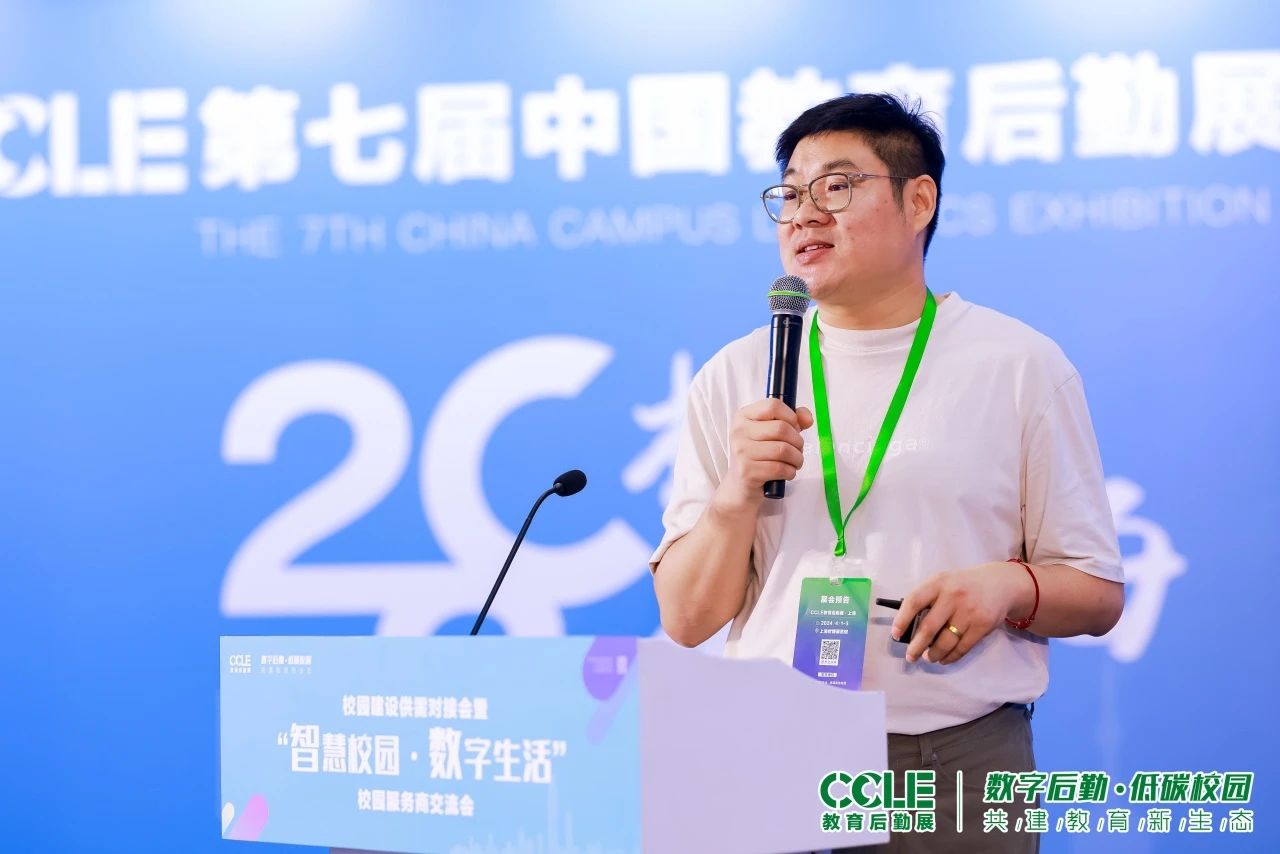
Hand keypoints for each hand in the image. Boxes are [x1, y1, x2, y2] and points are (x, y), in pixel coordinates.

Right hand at [715, 399, 813, 509]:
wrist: (740, 485)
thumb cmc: (760, 455)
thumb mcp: (772, 433)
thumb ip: (793, 420)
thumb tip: (807, 418)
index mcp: (744, 416)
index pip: (773, 405)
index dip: (791, 416)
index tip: (794, 427)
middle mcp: (739, 431)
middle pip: (781, 428)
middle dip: (797, 441)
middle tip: (797, 449)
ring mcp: (741, 452)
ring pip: (783, 450)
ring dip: (797, 458)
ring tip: (795, 462)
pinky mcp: (747, 472)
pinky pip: (780, 468)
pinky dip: (790, 472)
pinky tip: (787, 472)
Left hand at [892, 562, 1031, 664]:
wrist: (1000, 584)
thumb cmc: (963, 585)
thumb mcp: (944, 582)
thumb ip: (928, 598)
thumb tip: (909, 627)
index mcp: (938, 583)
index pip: (914, 601)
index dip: (902, 619)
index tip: (896, 634)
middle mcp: (953, 596)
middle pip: (929, 627)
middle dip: (916, 646)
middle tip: (910, 656)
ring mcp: (969, 611)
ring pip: (946, 641)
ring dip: (934, 654)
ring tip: (928, 657)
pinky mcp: (982, 625)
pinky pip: (962, 647)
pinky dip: (951, 657)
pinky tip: (944, 658)